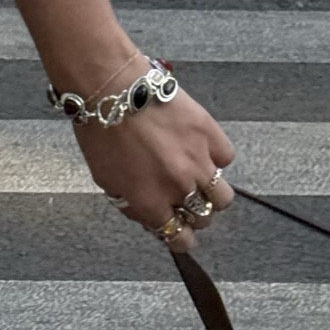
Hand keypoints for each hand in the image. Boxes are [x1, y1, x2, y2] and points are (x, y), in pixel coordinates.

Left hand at [71, 63, 235, 252]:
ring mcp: (198, 161)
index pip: (179, 238)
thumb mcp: (107, 180)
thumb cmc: (102, 133)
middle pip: (204, 219)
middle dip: (194, 214)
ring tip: (199, 181)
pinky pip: (226, 159)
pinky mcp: (210, 134)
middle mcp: (178, 187)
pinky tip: (200, 150)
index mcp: (150, 202)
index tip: (181, 234)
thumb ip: (133, 204)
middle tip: (184, 201)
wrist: (114, 90)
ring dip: (212, 195)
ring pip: (223, 197)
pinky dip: (216, 158)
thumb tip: (151, 217)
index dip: (181, 239)